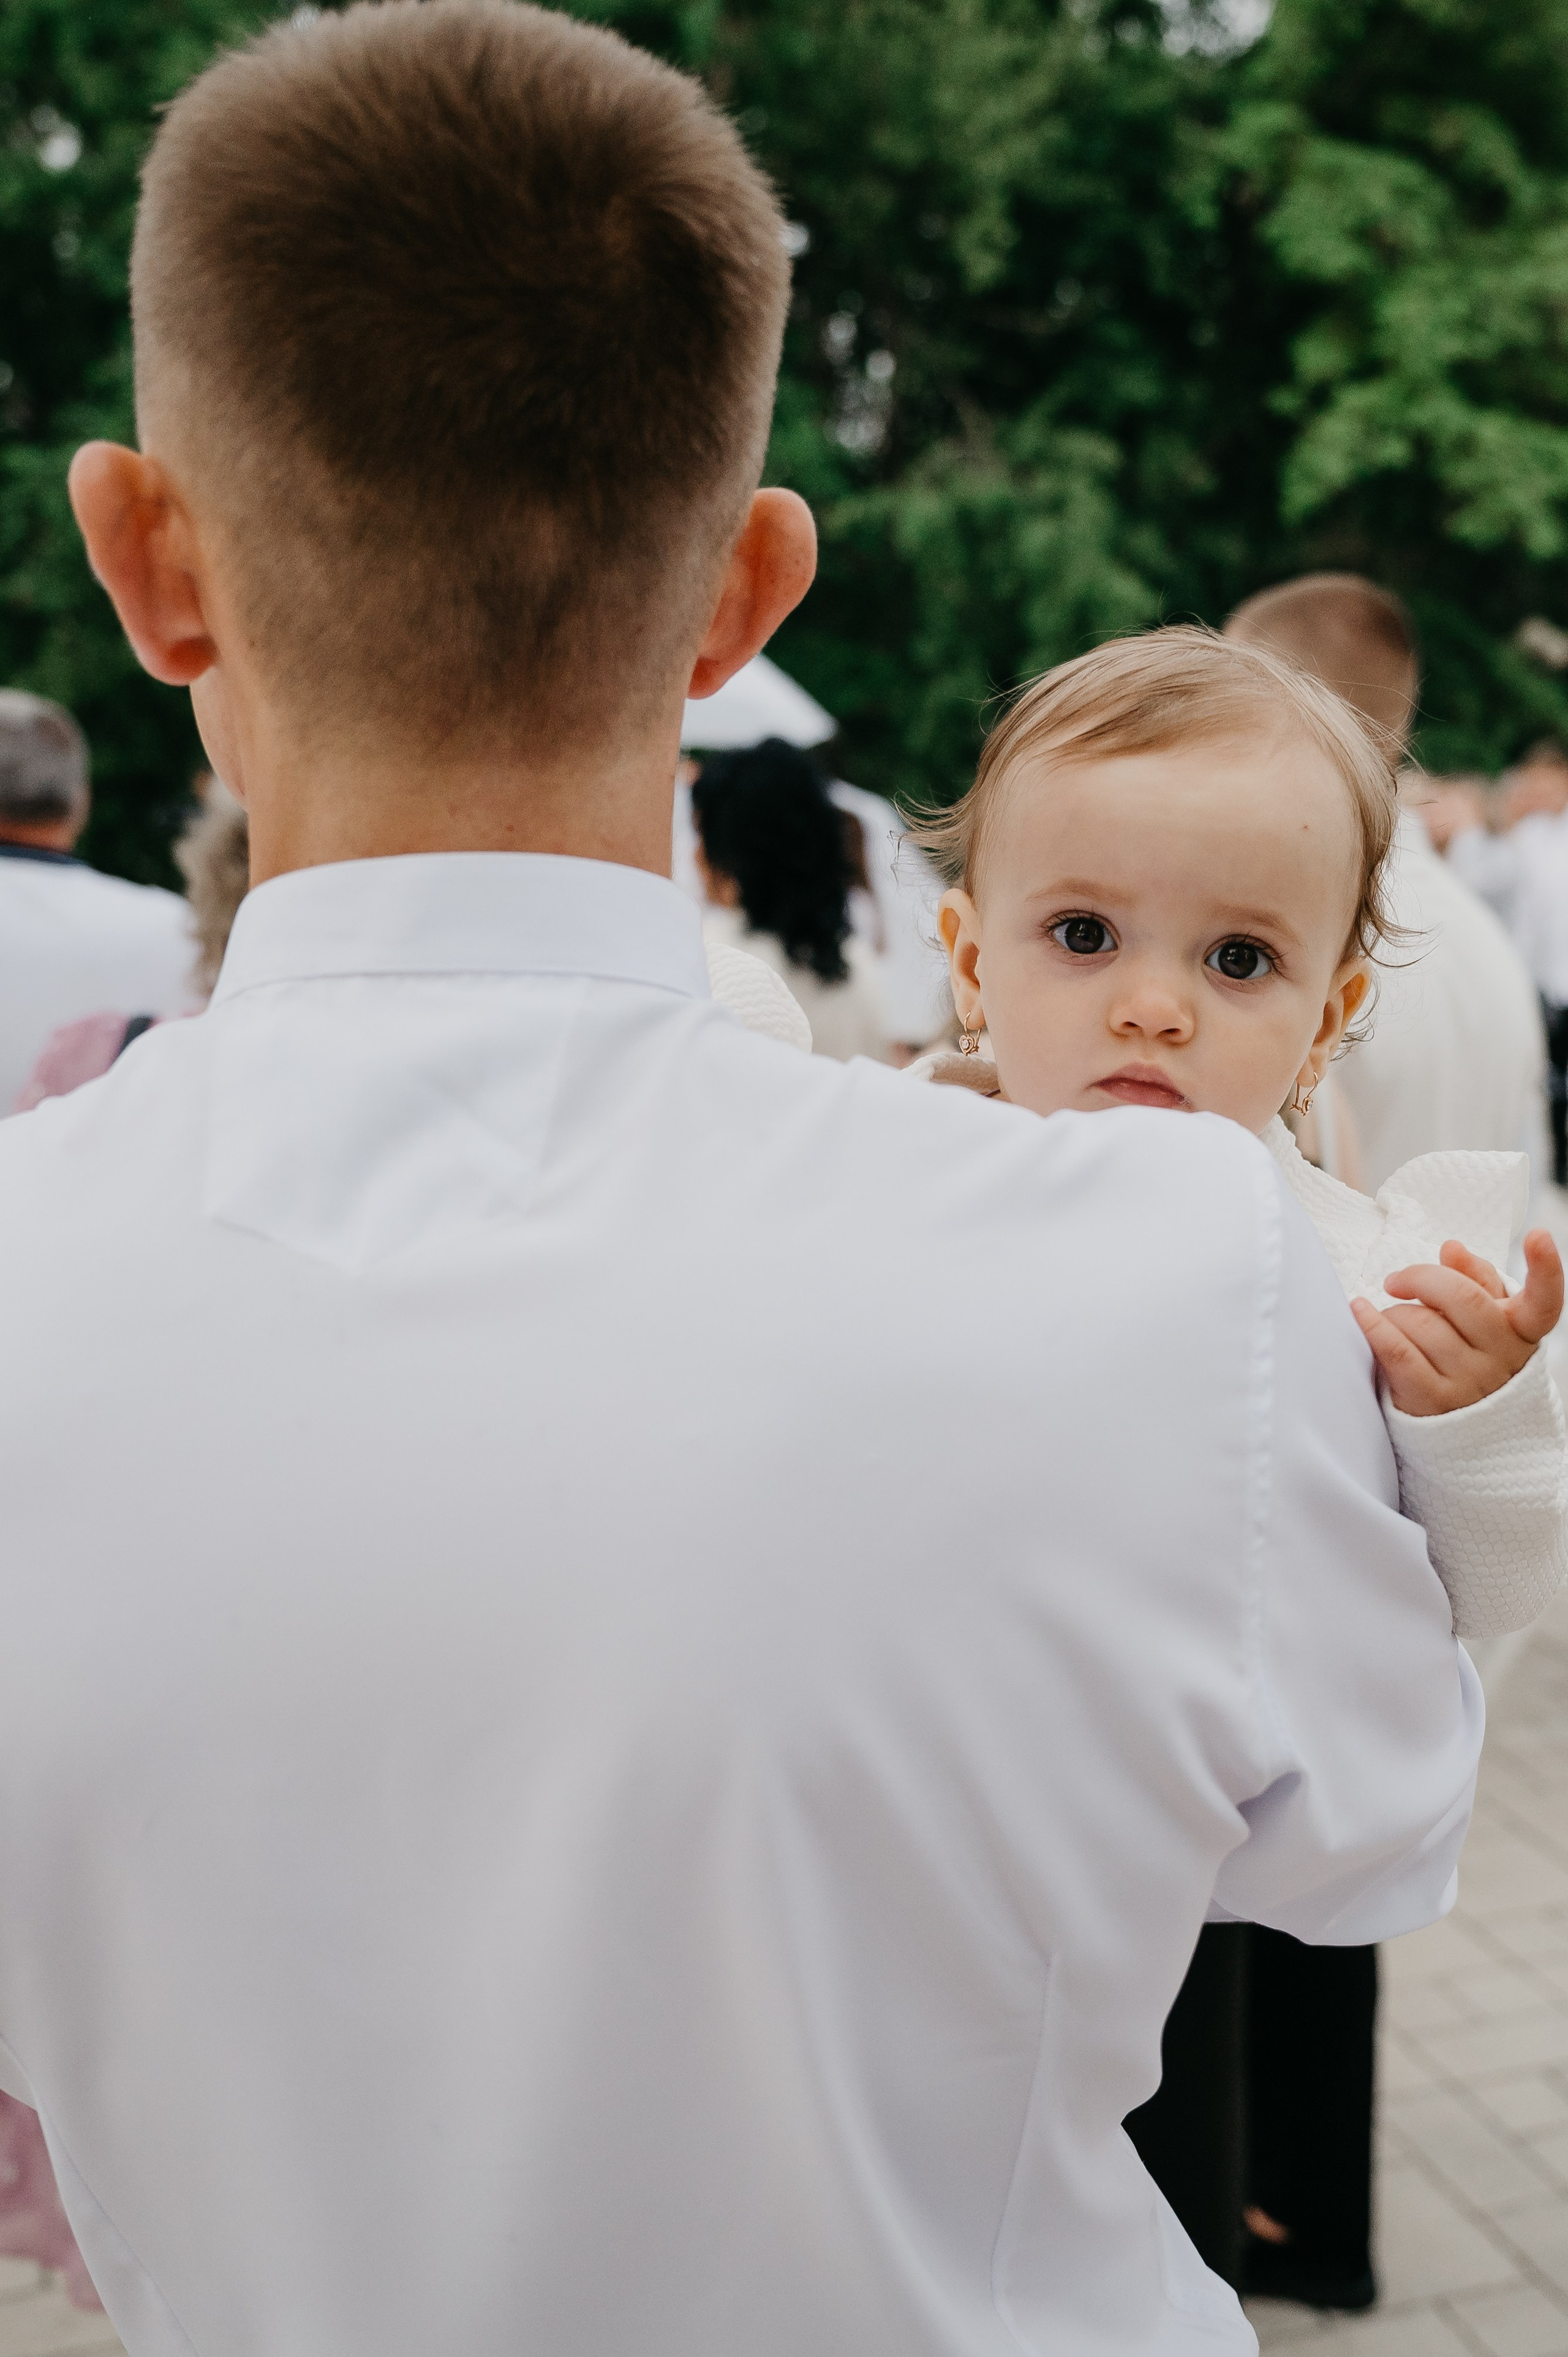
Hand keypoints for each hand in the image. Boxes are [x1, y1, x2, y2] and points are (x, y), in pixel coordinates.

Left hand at [1350, 1230, 1563, 1417]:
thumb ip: (1475, 1278)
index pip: (1544, 1301)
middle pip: (1461, 1297)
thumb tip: (1452, 1249)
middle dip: (1419, 1278)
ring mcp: (1470, 1382)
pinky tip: (1360, 1311)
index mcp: (1521, 1330)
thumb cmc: (1468, 1354)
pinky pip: (1398, 1352)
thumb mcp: (1484, 1317)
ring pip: (1422, 1323)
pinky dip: (1373, 1326)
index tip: (1539, 1235)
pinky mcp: (1433, 1400)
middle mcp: (1503, 1358)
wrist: (1457, 1424)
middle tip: (1396, 1281)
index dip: (1546, 1268)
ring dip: (1394, 1312)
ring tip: (1392, 1319)